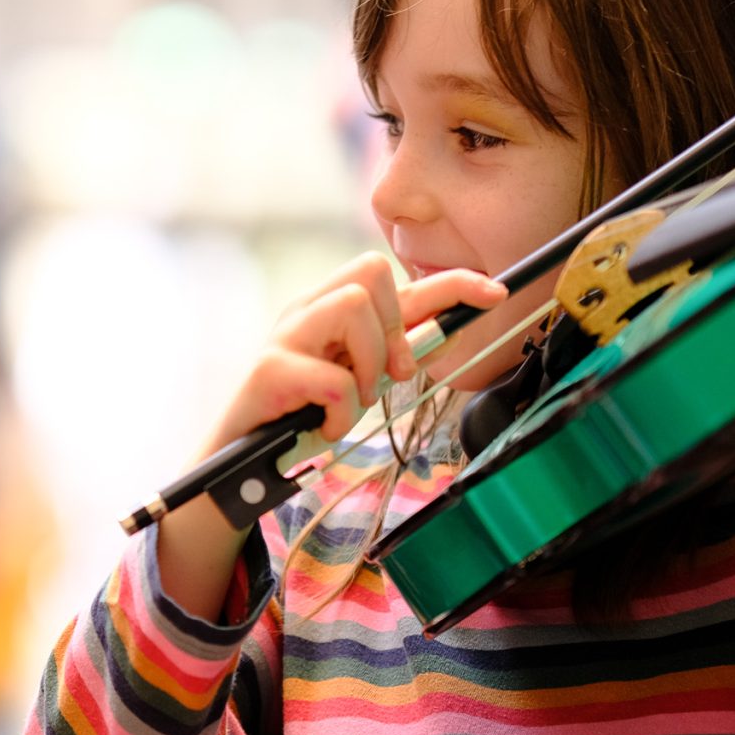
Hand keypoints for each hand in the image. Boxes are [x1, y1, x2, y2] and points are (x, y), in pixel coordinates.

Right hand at [199, 253, 505, 458]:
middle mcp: (304, 310)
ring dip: (367, 366)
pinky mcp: (270, 370)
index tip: (494, 293)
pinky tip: (324, 427)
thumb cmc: (299, 415)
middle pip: (370, 273)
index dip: (449, 282)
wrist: (239, 461)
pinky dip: (341, 413)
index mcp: (326, 308)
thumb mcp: (355, 379)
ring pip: (352, 309)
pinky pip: (334, 379)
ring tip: (350, 402)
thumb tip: (445, 332)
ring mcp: (284, 336)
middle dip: (393, 328)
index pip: (392, 276)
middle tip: (385, 376)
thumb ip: (392, 353)